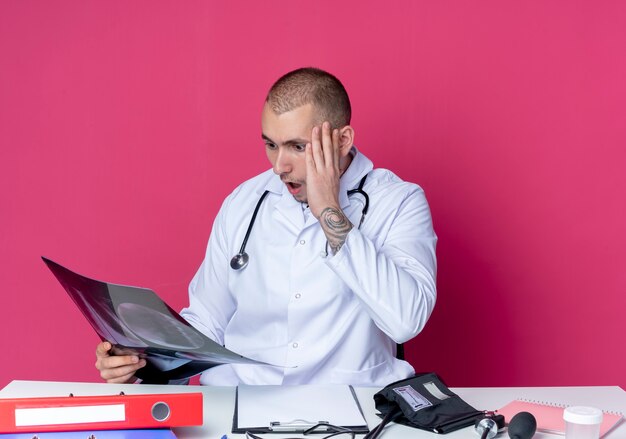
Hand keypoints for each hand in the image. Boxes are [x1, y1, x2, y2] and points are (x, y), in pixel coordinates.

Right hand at [95, 341, 145, 383]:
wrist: (122, 367)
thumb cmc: (121, 356)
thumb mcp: (123, 349)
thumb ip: (126, 350)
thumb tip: (134, 354)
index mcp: (101, 353)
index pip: (100, 349)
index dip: (103, 347)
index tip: (108, 345)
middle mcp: (101, 364)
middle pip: (110, 362)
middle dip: (125, 360)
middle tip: (135, 358)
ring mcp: (105, 374)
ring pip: (117, 372)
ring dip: (131, 368)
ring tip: (140, 363)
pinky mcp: (111, 382)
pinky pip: (120, 380)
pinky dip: (130, 374)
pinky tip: (135, 369)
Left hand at [306, 121, 352, 252]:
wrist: (329, 210)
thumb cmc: (330, 201)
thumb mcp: (334, 185)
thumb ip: (331, 176)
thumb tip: (330, 173)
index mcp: (335, 171)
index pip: (335, 152)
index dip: (334, 140)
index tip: (334, 130)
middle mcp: (330, 169)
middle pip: (328, 148)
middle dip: (327, 135)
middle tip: (325, 123)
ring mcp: (322, 173)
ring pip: (319, 152)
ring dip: (317, 139)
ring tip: (316, 128)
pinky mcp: (314, 177)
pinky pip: (311, 162)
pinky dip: (309, 152)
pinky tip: (308, 144)